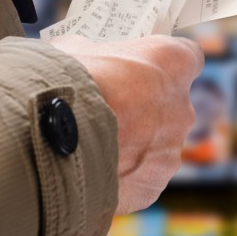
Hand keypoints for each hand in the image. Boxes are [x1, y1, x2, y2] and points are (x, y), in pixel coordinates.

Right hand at [49, 34, 203, 214]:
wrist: (49, 136)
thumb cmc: (68, 82)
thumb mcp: (77, 50)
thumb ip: (95, 54)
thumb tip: (84, 59)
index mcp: (172, 64)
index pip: (186, 57)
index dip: (164, 64)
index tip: (145, 69)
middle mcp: (182, 107)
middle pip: (171, 107)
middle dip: (144, 109)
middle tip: (110, 111)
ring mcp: (170, 151)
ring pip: (155, 146)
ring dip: (132, 146)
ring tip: (93, 145)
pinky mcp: (153, 185)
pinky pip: (139, 178)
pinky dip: (120, 176)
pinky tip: (91, 170)